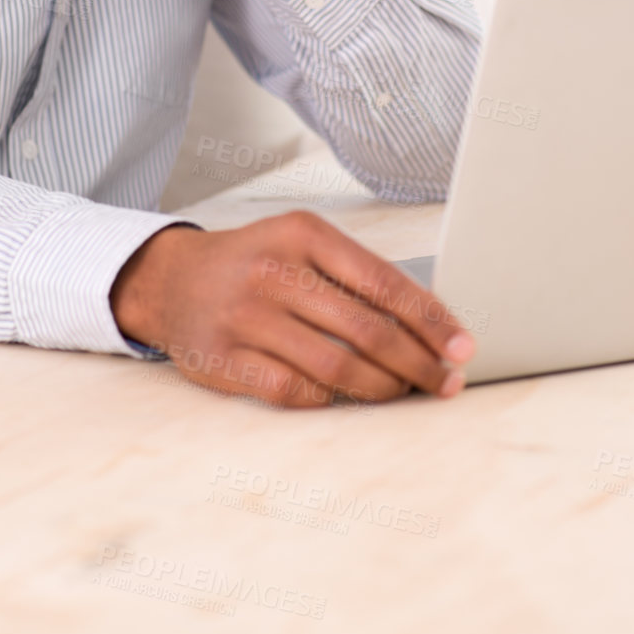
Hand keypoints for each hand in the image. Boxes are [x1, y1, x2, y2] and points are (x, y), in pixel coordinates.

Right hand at [110, 212, 473, 406]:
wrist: (171, 279)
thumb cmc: (253, 263)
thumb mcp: (299, 245)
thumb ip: (354, 276)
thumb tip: (430, 326)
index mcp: (302, 234)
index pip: (384, 282)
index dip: (432, 321)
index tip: (463, 349)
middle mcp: (273, 271)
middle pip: (367, 330)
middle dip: (418, 364)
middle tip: (444, 383)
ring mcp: (246, 316)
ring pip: (337, 366)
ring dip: (383, 388)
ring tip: (403, 393)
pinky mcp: (225, 358)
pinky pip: (296, 391)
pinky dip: (331, 399)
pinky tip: (346, 397)